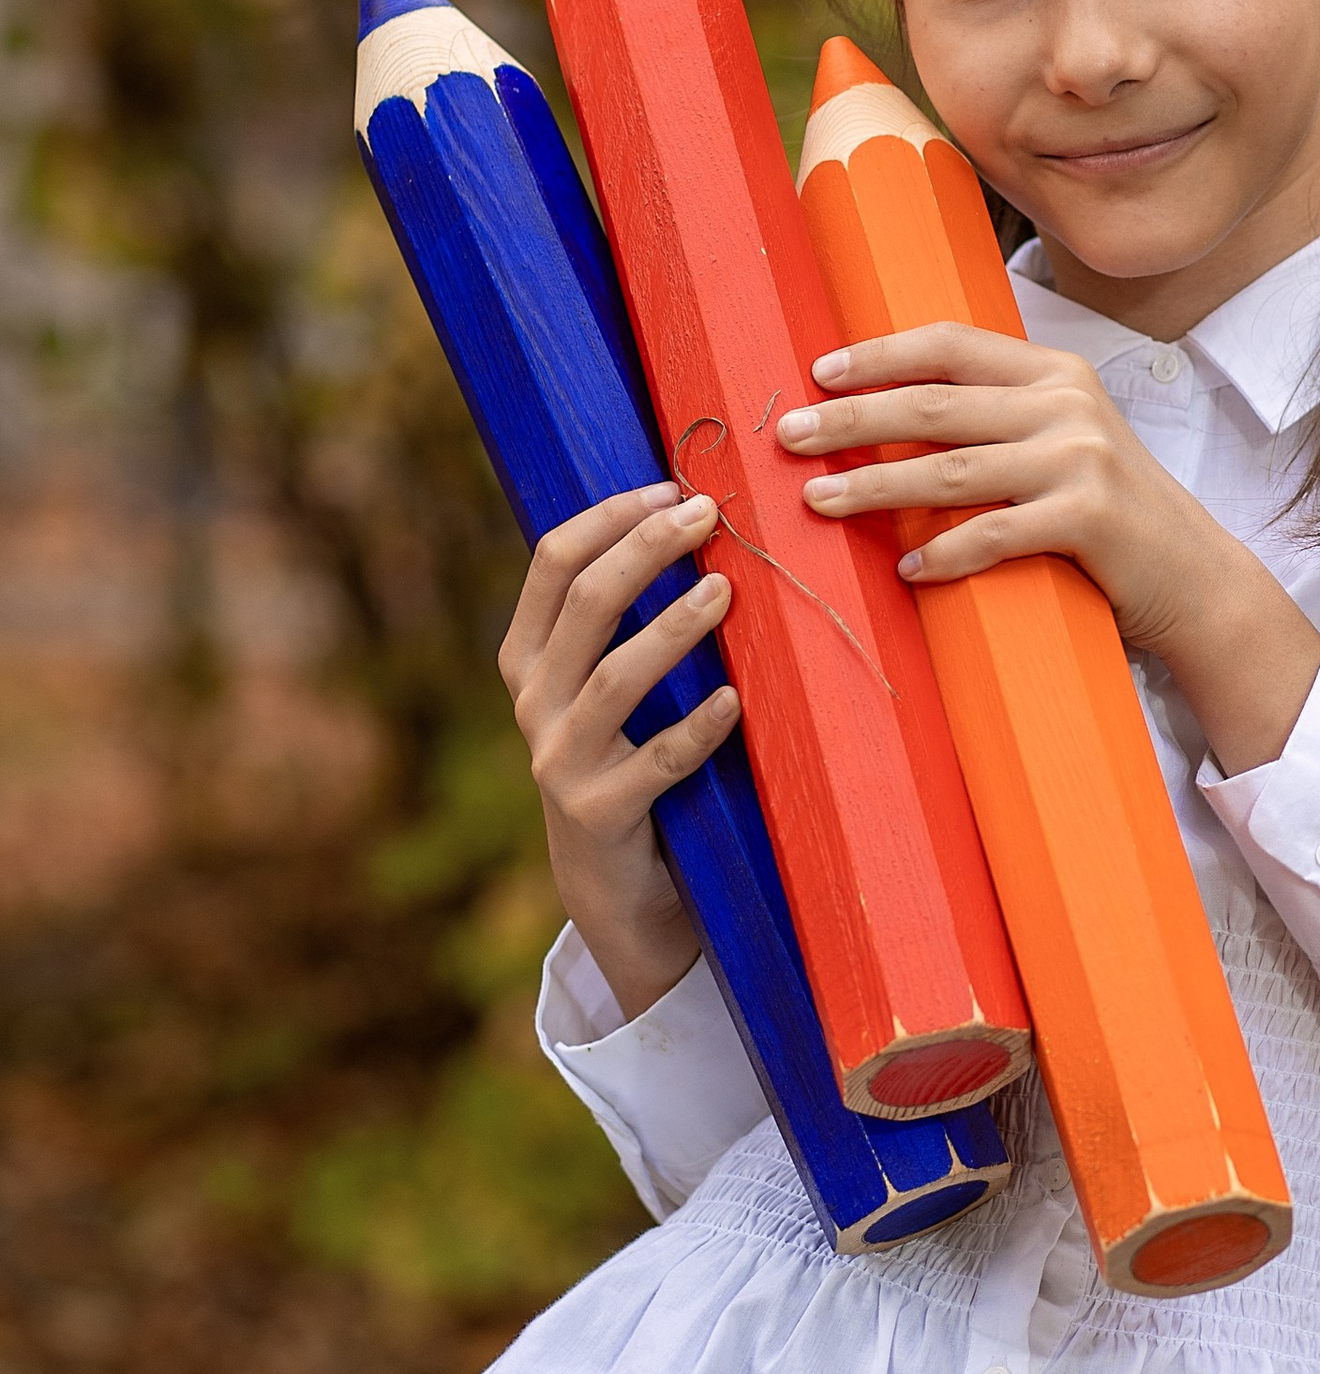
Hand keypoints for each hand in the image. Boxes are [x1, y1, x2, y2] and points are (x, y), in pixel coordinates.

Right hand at [498, 483, 739, 1025]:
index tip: (670, 486)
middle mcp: (532, 702)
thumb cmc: (629, 760)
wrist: (616, 886)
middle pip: (583, 605)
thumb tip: (693, 519)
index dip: (609, 518)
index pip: (550, 562)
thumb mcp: (609, 688)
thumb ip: (625, 622)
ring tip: (725, 592)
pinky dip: (698, 729)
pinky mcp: (598, 813)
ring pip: (613, 678)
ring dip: (673, 629)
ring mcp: (559, 760)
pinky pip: (655, 763)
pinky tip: (738, 702)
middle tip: (707, 515)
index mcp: (528, 657)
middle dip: (644, 550)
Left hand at [776, 325, 1319, 776]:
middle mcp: (1067, 404)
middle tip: (789, 436)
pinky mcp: (1088, 519)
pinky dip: (942, 554)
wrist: (1196, 576)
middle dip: (852, 420)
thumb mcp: (1062, 442)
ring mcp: (1080, 460)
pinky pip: (992, 535)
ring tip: (818, 501)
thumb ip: (997, 419)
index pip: (950, 345)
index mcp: (1054, 373)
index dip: (879, 355)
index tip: (818, 373)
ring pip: (950, 469)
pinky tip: (905, 567)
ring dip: (874, 486)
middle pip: (934, 404)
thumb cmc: (1111, 512)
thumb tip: (889, 414)